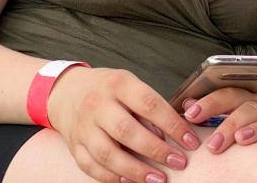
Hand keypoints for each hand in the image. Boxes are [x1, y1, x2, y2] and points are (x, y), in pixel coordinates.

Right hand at [47, 67, 201, 182]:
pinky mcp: (74, 145)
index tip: (190, 141)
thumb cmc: (107, 88)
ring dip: (135, 170)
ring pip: (107, 153)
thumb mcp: (129, 84)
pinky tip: (130, 181)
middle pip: (126, 130)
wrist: (66, 92)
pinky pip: (91, 166)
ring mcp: (83, 126)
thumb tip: (169, 134)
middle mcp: (97, 104)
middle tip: (179, 162)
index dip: (172, 124)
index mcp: (118, 84)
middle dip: (156, 150)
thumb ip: (148, 106)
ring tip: (158, 179)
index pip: (149, 104)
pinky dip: (112, 177)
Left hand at [181, 88, 256, 171]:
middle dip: (229, 123)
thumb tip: (186, 103)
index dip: (209, 102)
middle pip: (249, 107)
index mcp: (251, 100)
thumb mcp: (241, 118)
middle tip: (212, 144)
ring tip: (241, 140)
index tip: (189, 113)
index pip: (229, 94)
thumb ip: (216, 111)